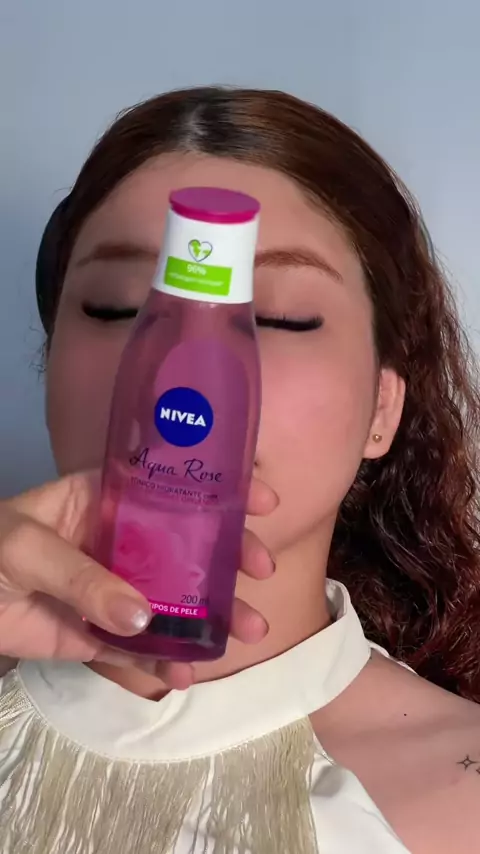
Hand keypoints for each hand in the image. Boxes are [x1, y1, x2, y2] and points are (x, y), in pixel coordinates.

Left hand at [0, 472, 276, 687]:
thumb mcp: (26, 545)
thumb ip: (81, 575)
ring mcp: (113, 589)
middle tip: (262, 573)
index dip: (217, 490)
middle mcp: (119, 541)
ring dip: (211, 615)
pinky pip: (139, 647)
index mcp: (104, 500)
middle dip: (228, 557)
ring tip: (246, 631)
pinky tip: (188, 671)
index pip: (169, 487)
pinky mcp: (98, 634)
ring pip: (172, 599)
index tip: (260, 501)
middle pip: (185, 545)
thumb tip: (145, 617)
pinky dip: (166, 660)